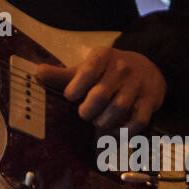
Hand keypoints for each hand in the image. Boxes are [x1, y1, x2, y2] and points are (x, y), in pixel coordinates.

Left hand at [35, 47, 166, 133]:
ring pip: (118, 108)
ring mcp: (137, 84)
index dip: (75, 89)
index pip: (86, 72)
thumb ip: (63, 75)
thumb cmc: (109, 72)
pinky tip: (115, 132)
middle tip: (84, 114)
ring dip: (104, 121)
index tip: (70, 97)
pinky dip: (124, 131)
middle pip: (100, 95)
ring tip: (98, 121)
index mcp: (103, 57)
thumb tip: (37, 73)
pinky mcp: (150, 100)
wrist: (149, 67)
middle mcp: (122, 68)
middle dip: (87, 110)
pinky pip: (138, 120)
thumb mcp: (88, 68)